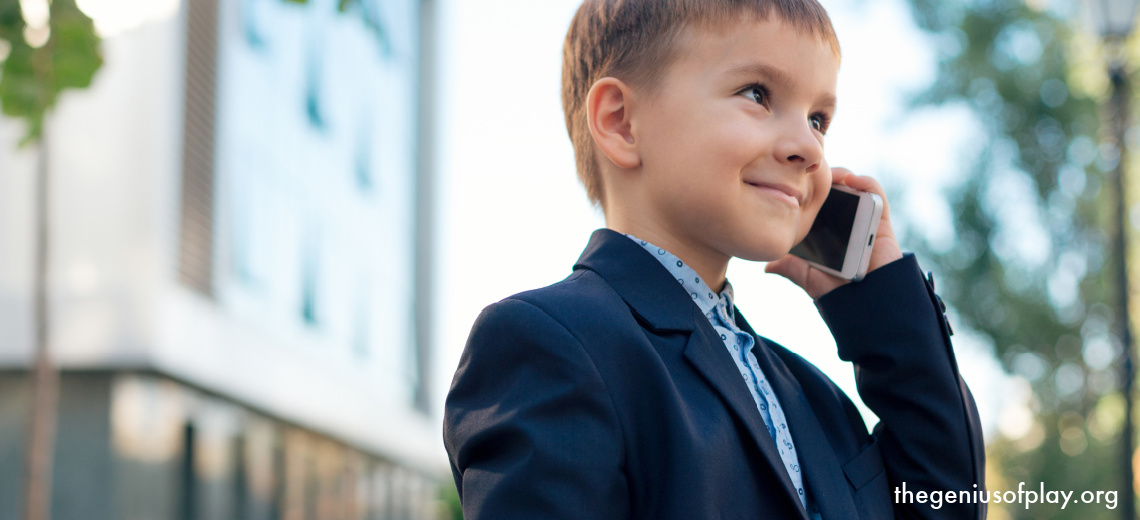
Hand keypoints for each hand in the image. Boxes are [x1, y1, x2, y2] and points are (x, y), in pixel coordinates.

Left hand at [765, 168, 903, 299]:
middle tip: (802, 169)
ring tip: (824, 171)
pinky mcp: (880, 219)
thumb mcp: (808, 277)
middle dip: (819, 177)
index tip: (787, 178)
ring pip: (851, 186)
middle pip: (831, 190)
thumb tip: (766, 267)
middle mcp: (844, 221)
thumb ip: (791, 268)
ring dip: (839, 174)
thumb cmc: (839, 293)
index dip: (804, 188)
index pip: (816, 202)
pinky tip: (850, 180)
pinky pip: (875, 194)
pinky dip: (865, 183)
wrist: (866, 304)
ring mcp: (862, 218)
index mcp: (827, 231)